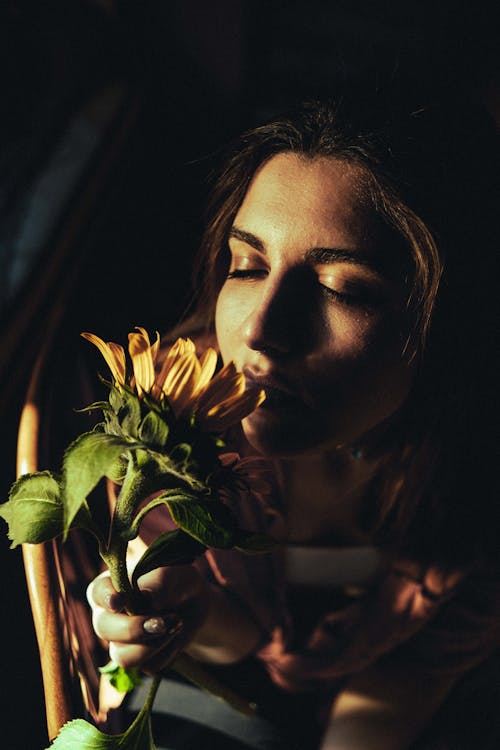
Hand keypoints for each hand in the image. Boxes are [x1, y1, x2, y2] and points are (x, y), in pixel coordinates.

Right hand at [87, 565, 208, 672]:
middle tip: (162, 622)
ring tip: (177, 622)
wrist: (196, 601)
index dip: (105, 598)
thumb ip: (159, 583)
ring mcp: (121, 641)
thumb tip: (146, 600)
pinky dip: (168, 651)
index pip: (98, 592)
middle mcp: (109, 615)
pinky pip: (148, 666)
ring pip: (123, 656)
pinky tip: (176, 633)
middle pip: (104, 629)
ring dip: (154, 643)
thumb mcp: (174, 575)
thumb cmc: (179, 581)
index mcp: (110, 587)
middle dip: (134, 629)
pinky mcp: (139, 659)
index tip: (119, 601)